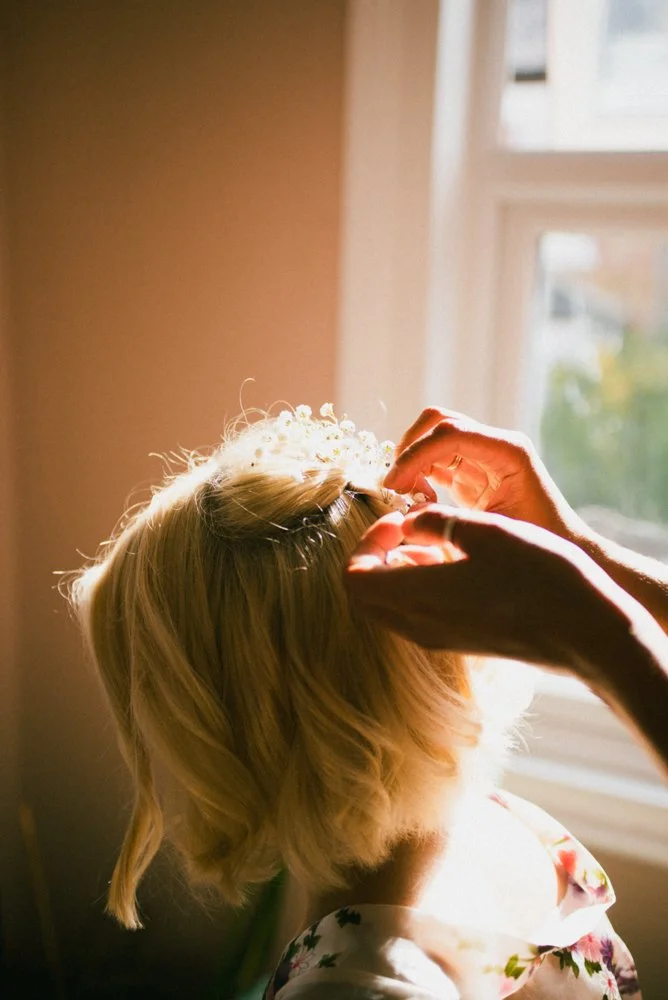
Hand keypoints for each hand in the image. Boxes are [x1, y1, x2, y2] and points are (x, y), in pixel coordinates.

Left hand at [346, 505, 627, 675]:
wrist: (586, 632)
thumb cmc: (538, 576)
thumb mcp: (484, 532)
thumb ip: (434, 523)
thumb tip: (408, 523)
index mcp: (416, 597)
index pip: (353, 578)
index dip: (365, 542)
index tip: (398, 519)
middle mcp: (419, 626)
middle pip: (366, 595)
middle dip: (376, 556)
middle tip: (407, 527)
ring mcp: (440, 639)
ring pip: (392, 605)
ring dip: (399, 569)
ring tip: (437, 540)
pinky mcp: (461, 642)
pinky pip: (419, 615)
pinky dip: (421, 585)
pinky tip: (458, 562)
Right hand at [384, 408, 583, 540]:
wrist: (563, 552)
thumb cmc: (537, 546)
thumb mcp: (494, 534)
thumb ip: (452, 520)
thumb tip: (409, 512)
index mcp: (507, 452)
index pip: (448, 434)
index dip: (414, 456)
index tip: (394, 486)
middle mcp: (495, 445)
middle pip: (438, 422)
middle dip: (409, 449)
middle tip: (396, 486)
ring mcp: (484, 456)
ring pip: (433, 437)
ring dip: (412, 461)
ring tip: (409, 496)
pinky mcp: (473, 472)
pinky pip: (436, 460)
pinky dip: (419, 474)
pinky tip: (420, 501)